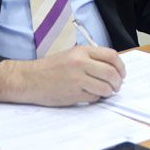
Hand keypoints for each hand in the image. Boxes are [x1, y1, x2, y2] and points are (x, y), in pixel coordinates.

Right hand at [0, 46, 125, 105]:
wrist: (28, 79)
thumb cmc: (49, 68)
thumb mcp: (71, 55)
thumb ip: (90, 58)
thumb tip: (112, 68)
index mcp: (81, 51)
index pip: (111, 56)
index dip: (120, 66)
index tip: (121, 73)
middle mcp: (80, 64)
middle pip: (111, 73)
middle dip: (118, 81)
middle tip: (117, 86)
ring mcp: (76, 80)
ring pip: (104, 87)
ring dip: (108, 91)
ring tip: (105, 92)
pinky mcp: (72, 94)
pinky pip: (93, 98)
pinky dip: (95, 98)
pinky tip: (90, 95)